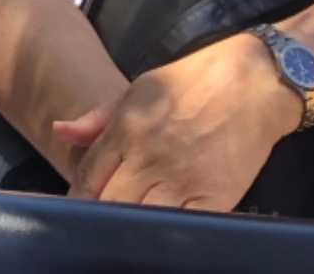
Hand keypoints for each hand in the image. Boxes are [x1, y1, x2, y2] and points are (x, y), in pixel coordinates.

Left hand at [55, 32, 299, 210]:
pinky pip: (184, 227)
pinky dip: (170, 230)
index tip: (76, 205)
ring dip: (133, 222)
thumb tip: (59, 131)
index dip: (78, 196)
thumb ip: (96, 118)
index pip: (89, 176)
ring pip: (143, 219)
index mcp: (127, 129)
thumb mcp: (137, 90)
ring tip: (130, 221)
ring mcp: (184, 181)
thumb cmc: (191, 83)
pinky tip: (164, 224)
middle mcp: (151, 157)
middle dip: (102, 209)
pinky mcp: (216, 199)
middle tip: (101, 216)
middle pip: (111, 203)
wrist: (254, 85)